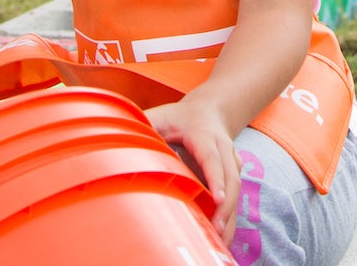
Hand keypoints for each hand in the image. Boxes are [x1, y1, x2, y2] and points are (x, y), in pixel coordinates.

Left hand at [148, 97, 242, 243]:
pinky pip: (235, 198)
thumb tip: (119, 141)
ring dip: (230, 217)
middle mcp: (223, 148)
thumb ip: (144, 127)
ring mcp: (232, 162)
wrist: (210, 111)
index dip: (216, 178)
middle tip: (217, 230)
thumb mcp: (160, 116)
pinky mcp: (234, 175)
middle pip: (231, 178)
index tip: (217, 199)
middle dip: (226, 205)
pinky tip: (223, 241)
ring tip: (221, 244)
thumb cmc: (178, 117)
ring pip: (237, 191)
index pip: (212, 158)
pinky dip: (230, 219)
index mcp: (204, 135)